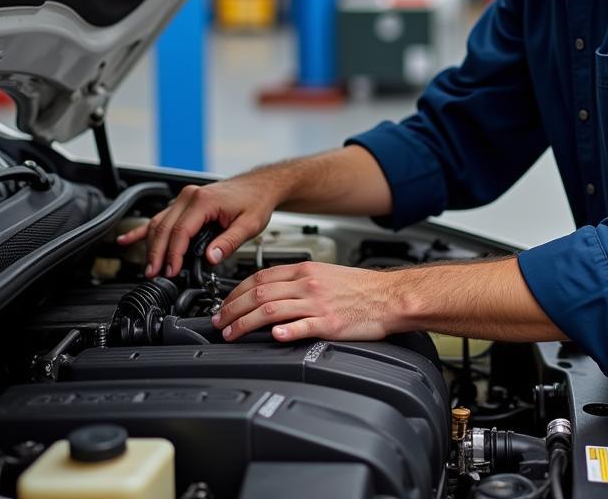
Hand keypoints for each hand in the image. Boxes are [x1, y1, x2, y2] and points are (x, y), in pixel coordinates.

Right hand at [116, 176, 280, 277]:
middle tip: (154, 275)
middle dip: (157, 254)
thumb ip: (229, 241)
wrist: (259, 186)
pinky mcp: (184, 203)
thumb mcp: (249, 224)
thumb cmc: (255, 201)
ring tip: (148, 268)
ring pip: (158, 224)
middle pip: (164, 228)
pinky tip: (126, 240)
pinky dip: (142, 230)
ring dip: (150, 247)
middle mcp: (190, 196)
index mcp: (204, 201)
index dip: (173, 254)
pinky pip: (159, 217)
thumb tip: (211, 257)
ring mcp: (185, 198)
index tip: (171, 272)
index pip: (180, 231)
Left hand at [211, 262, 399, 342]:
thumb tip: (270, 292)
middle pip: (259, 294)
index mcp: (305, 270)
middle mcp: (307, 284)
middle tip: (219, 322)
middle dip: (232, 309)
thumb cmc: (359, 288)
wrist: (388, 296)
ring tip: (232, 334)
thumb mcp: (324, 275)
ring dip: (245, 323)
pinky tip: (273, 337)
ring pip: (271, 310)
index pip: (260, 277)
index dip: (235, 292)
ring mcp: (317, 303)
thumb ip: (297, 282)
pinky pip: (302, 326)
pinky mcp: (329, 322)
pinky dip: (284, 331)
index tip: (224, 304)